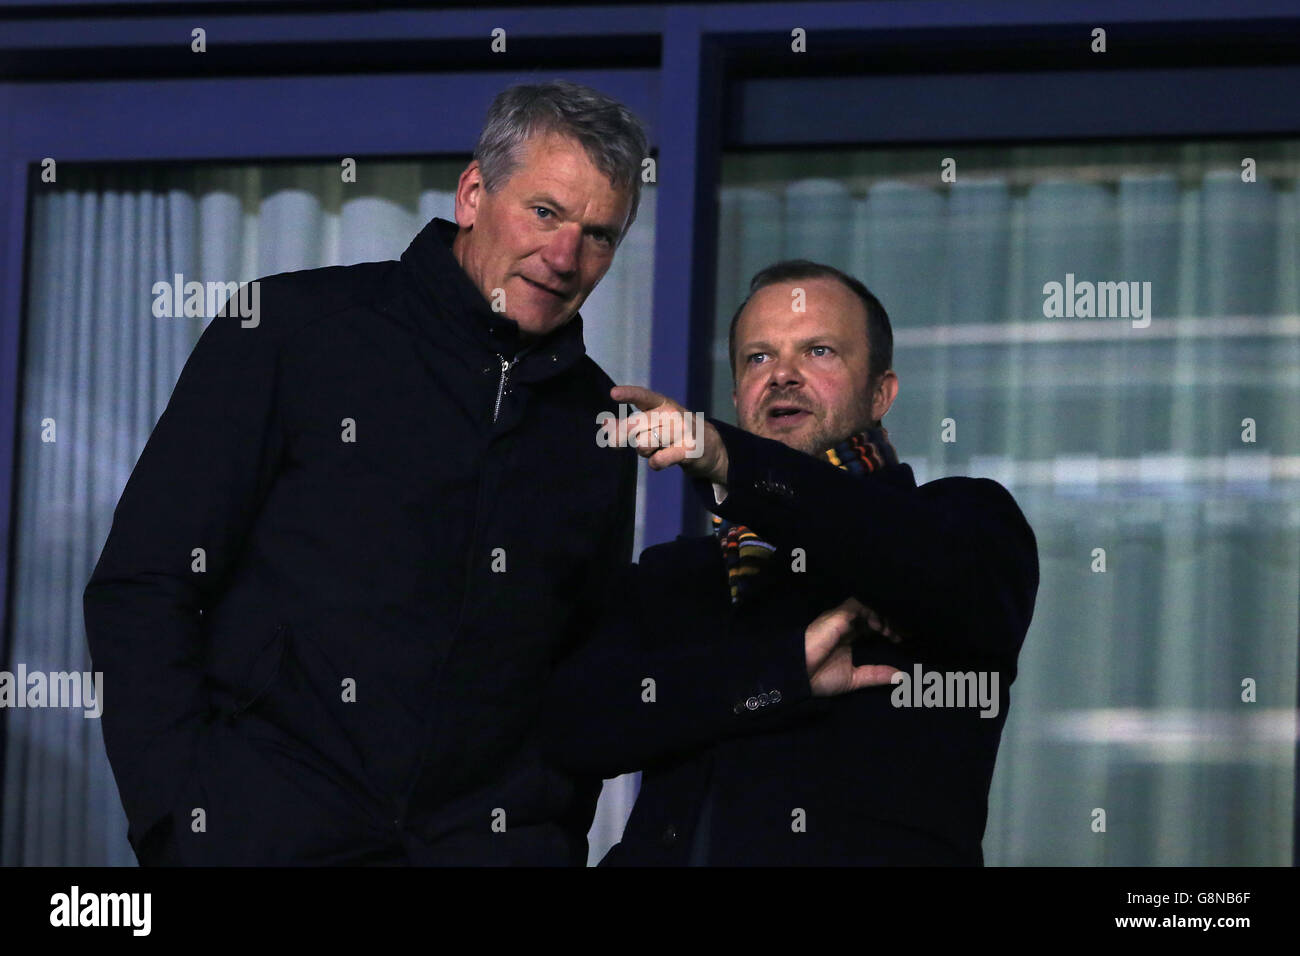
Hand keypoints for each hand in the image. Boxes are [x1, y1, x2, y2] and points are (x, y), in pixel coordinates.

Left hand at [605, 385, 728, 484]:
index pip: (644, 396)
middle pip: (635, 426)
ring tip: (657, 448)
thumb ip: (629, 422)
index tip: (613, 393)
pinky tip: (661, 460)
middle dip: (622, 437)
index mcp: (662, 403)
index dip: (628, 394)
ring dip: (644, 451)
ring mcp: (681, 431)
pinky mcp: (687, 450)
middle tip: (619, 442)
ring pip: (643, 445)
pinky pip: (657, 460)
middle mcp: (671, 414)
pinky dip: (655, 463)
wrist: (709, 446)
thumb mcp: (653, 422)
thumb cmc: (673, 433)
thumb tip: (604, 423)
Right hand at [805, 597, 901, 697]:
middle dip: (890, 621)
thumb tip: (901, 677)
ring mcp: (840, 619)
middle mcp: (846, 625)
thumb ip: (876, 675)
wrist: (799, 677)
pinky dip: (871, 613)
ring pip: (867, 606)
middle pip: (872, 614)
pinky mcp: (836, 617)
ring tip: (891, 631)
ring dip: (882, 615)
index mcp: (848, 637)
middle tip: (905, 632)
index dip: (888, 629)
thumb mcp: (854, 679)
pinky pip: (857, 606)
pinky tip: (879, 628)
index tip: (903, 639)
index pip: (873, 625)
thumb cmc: (819, 678)